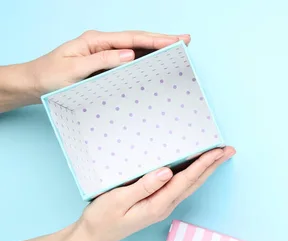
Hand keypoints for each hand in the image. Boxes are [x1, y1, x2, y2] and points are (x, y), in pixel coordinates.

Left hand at [29, 30, 190, 99]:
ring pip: (135, 48)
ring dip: (156, 48)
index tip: (175, 40)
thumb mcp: (74, 69)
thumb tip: (130, 54)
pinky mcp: (103, 65)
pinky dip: (145, 59)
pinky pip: (128, 60)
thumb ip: (102, 61)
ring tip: (177, 48)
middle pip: (138, 40)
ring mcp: (103, 54)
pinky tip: (156, 61)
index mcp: (95, 41)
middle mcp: (101, 44)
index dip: (156, 39)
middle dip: (162, 39)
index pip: (132, 39)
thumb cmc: (49, 77)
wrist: (32, 84)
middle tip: (185, 40)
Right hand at [75, 146, 235, 240]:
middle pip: (194, 182)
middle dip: (213, 166)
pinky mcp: (155, 204)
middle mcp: (165, 206)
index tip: (217, 151)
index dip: (203, 164)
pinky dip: (192, 174)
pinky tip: (195, 168)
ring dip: (205, 170)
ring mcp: (161, 206)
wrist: (91, 237)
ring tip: (218, 156)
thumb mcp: (118, 200)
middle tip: (229, 150)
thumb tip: (167, 172)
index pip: (186, 180)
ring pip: (189, 184)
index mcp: (158, 204)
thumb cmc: (101, 218)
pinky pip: (179, 186)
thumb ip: (144, 186)